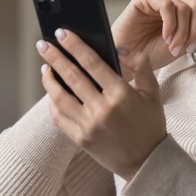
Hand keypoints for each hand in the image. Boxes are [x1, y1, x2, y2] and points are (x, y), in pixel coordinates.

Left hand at [37, 28, 165, 180]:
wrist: (146, 162)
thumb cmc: (150, 124)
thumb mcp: (152, 91)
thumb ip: (140, 65)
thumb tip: (118, 48)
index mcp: (121, 94)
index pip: (92, 63)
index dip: (75, 46)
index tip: (62, 33)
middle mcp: (102, 109)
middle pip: (71, 76)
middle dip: (55, 57)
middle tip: (43, 44)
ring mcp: (89, 126)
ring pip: (60, 97)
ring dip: (49, 79)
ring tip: (45, 67)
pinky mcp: (80, 139)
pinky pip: (59, 117)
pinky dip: (53, 102)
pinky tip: (53, 91)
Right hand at [111, 0, 195, 71]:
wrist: (129, 63)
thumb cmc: (153, 54)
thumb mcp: (185, 42)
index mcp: (183, 8)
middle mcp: (171, 0)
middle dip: (195, 29)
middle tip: (186, 47)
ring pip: (183, 6)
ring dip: (182, 31)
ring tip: (173, 46)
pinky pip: (167, 5)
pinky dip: (170, 24)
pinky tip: (165, 37)